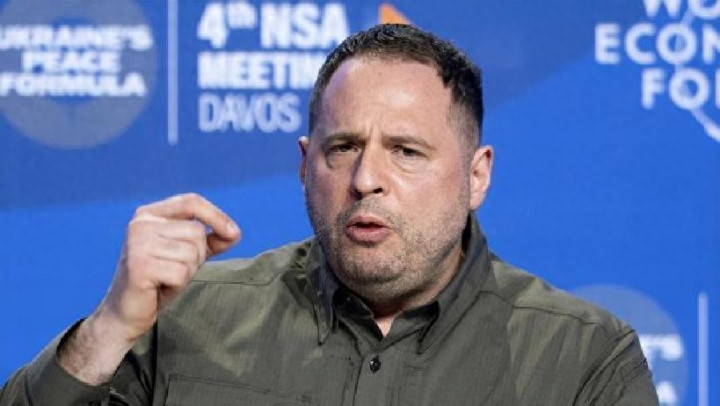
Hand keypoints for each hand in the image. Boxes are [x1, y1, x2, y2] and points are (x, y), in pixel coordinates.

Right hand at [58, 193, 239, 384]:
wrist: (126, 312)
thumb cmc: (159, 280)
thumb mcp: (187, 254)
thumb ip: (210, 240)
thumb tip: (234, 233)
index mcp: (149, 214)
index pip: (191, 202)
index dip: (217, 216)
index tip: (234, 234)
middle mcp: (141, 224)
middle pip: (196, 232)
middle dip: (197, 256)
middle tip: (174, 269)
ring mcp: (138, 244)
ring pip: (192, 253)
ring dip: (187, 272)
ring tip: (166, 278)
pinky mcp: (139, 266)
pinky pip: (182, 272)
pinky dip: (178, 284)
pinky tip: (160, 287)